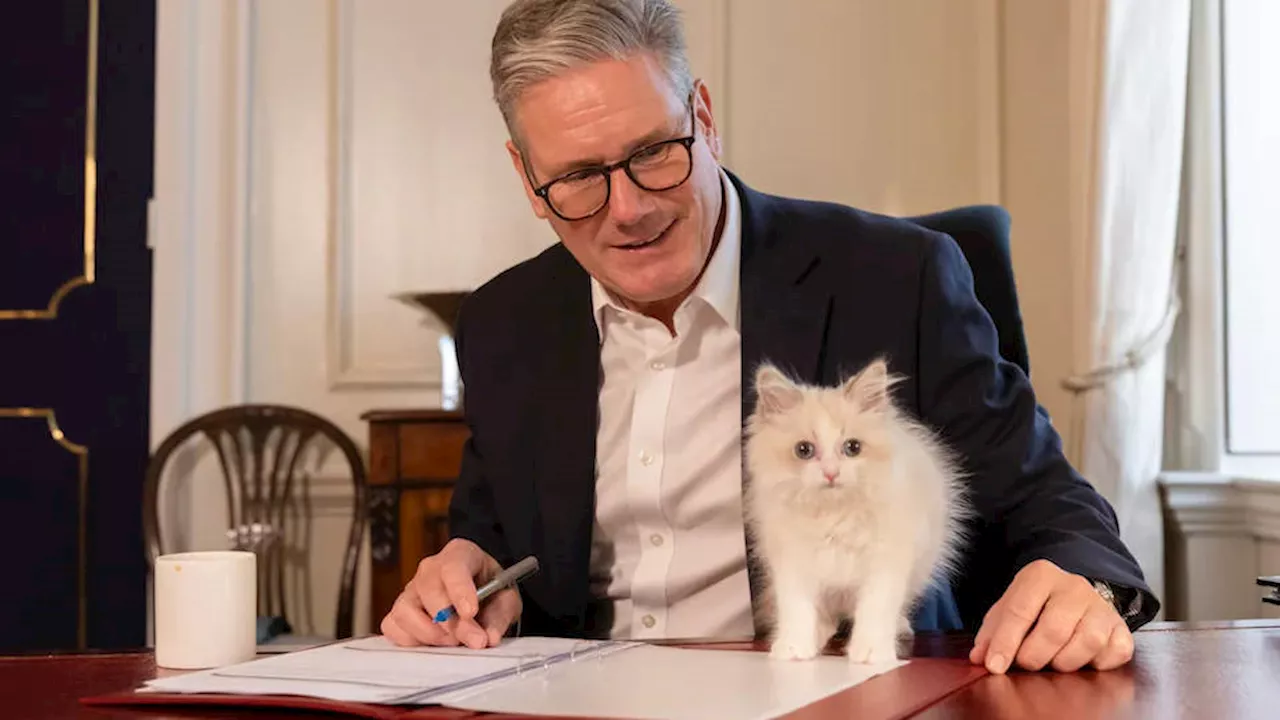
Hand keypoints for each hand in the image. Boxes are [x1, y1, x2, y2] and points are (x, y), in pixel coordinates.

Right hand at [379, 538, 521, 648]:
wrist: (483, 598)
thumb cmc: (493, 593)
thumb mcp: (506, 601)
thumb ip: (499, 617)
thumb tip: (488, 637)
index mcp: (461, 554)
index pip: (453, 566)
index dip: (459, 590)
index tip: (470, 612)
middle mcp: (431, 569)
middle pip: (427, 588)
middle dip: (449, 620)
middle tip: (472, 638)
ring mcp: (412, 590)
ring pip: (404, 609)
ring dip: (428, 632)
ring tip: (453, 641)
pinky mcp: (400, 612)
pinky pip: (392, 626)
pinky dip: (410, 640)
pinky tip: (433, 643)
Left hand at [969, 559, 1133, 673]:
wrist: (1074, 595)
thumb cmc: (1036, 606)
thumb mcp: (1009, 609)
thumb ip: (992, 632)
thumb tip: (979, 658)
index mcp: (1040, 575)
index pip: (1020, 611)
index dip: (1005, 642)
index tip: (994, 666)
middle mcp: (1074, 586)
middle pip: (1054, 630)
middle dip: (1033, 656)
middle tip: (1025, 664)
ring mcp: (1101, 606)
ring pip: (1086, 642)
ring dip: (1064, 662)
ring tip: (1053, 661)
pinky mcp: (1121, 627)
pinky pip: (1114, 653)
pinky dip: (1096, 664)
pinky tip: (1082, 659)